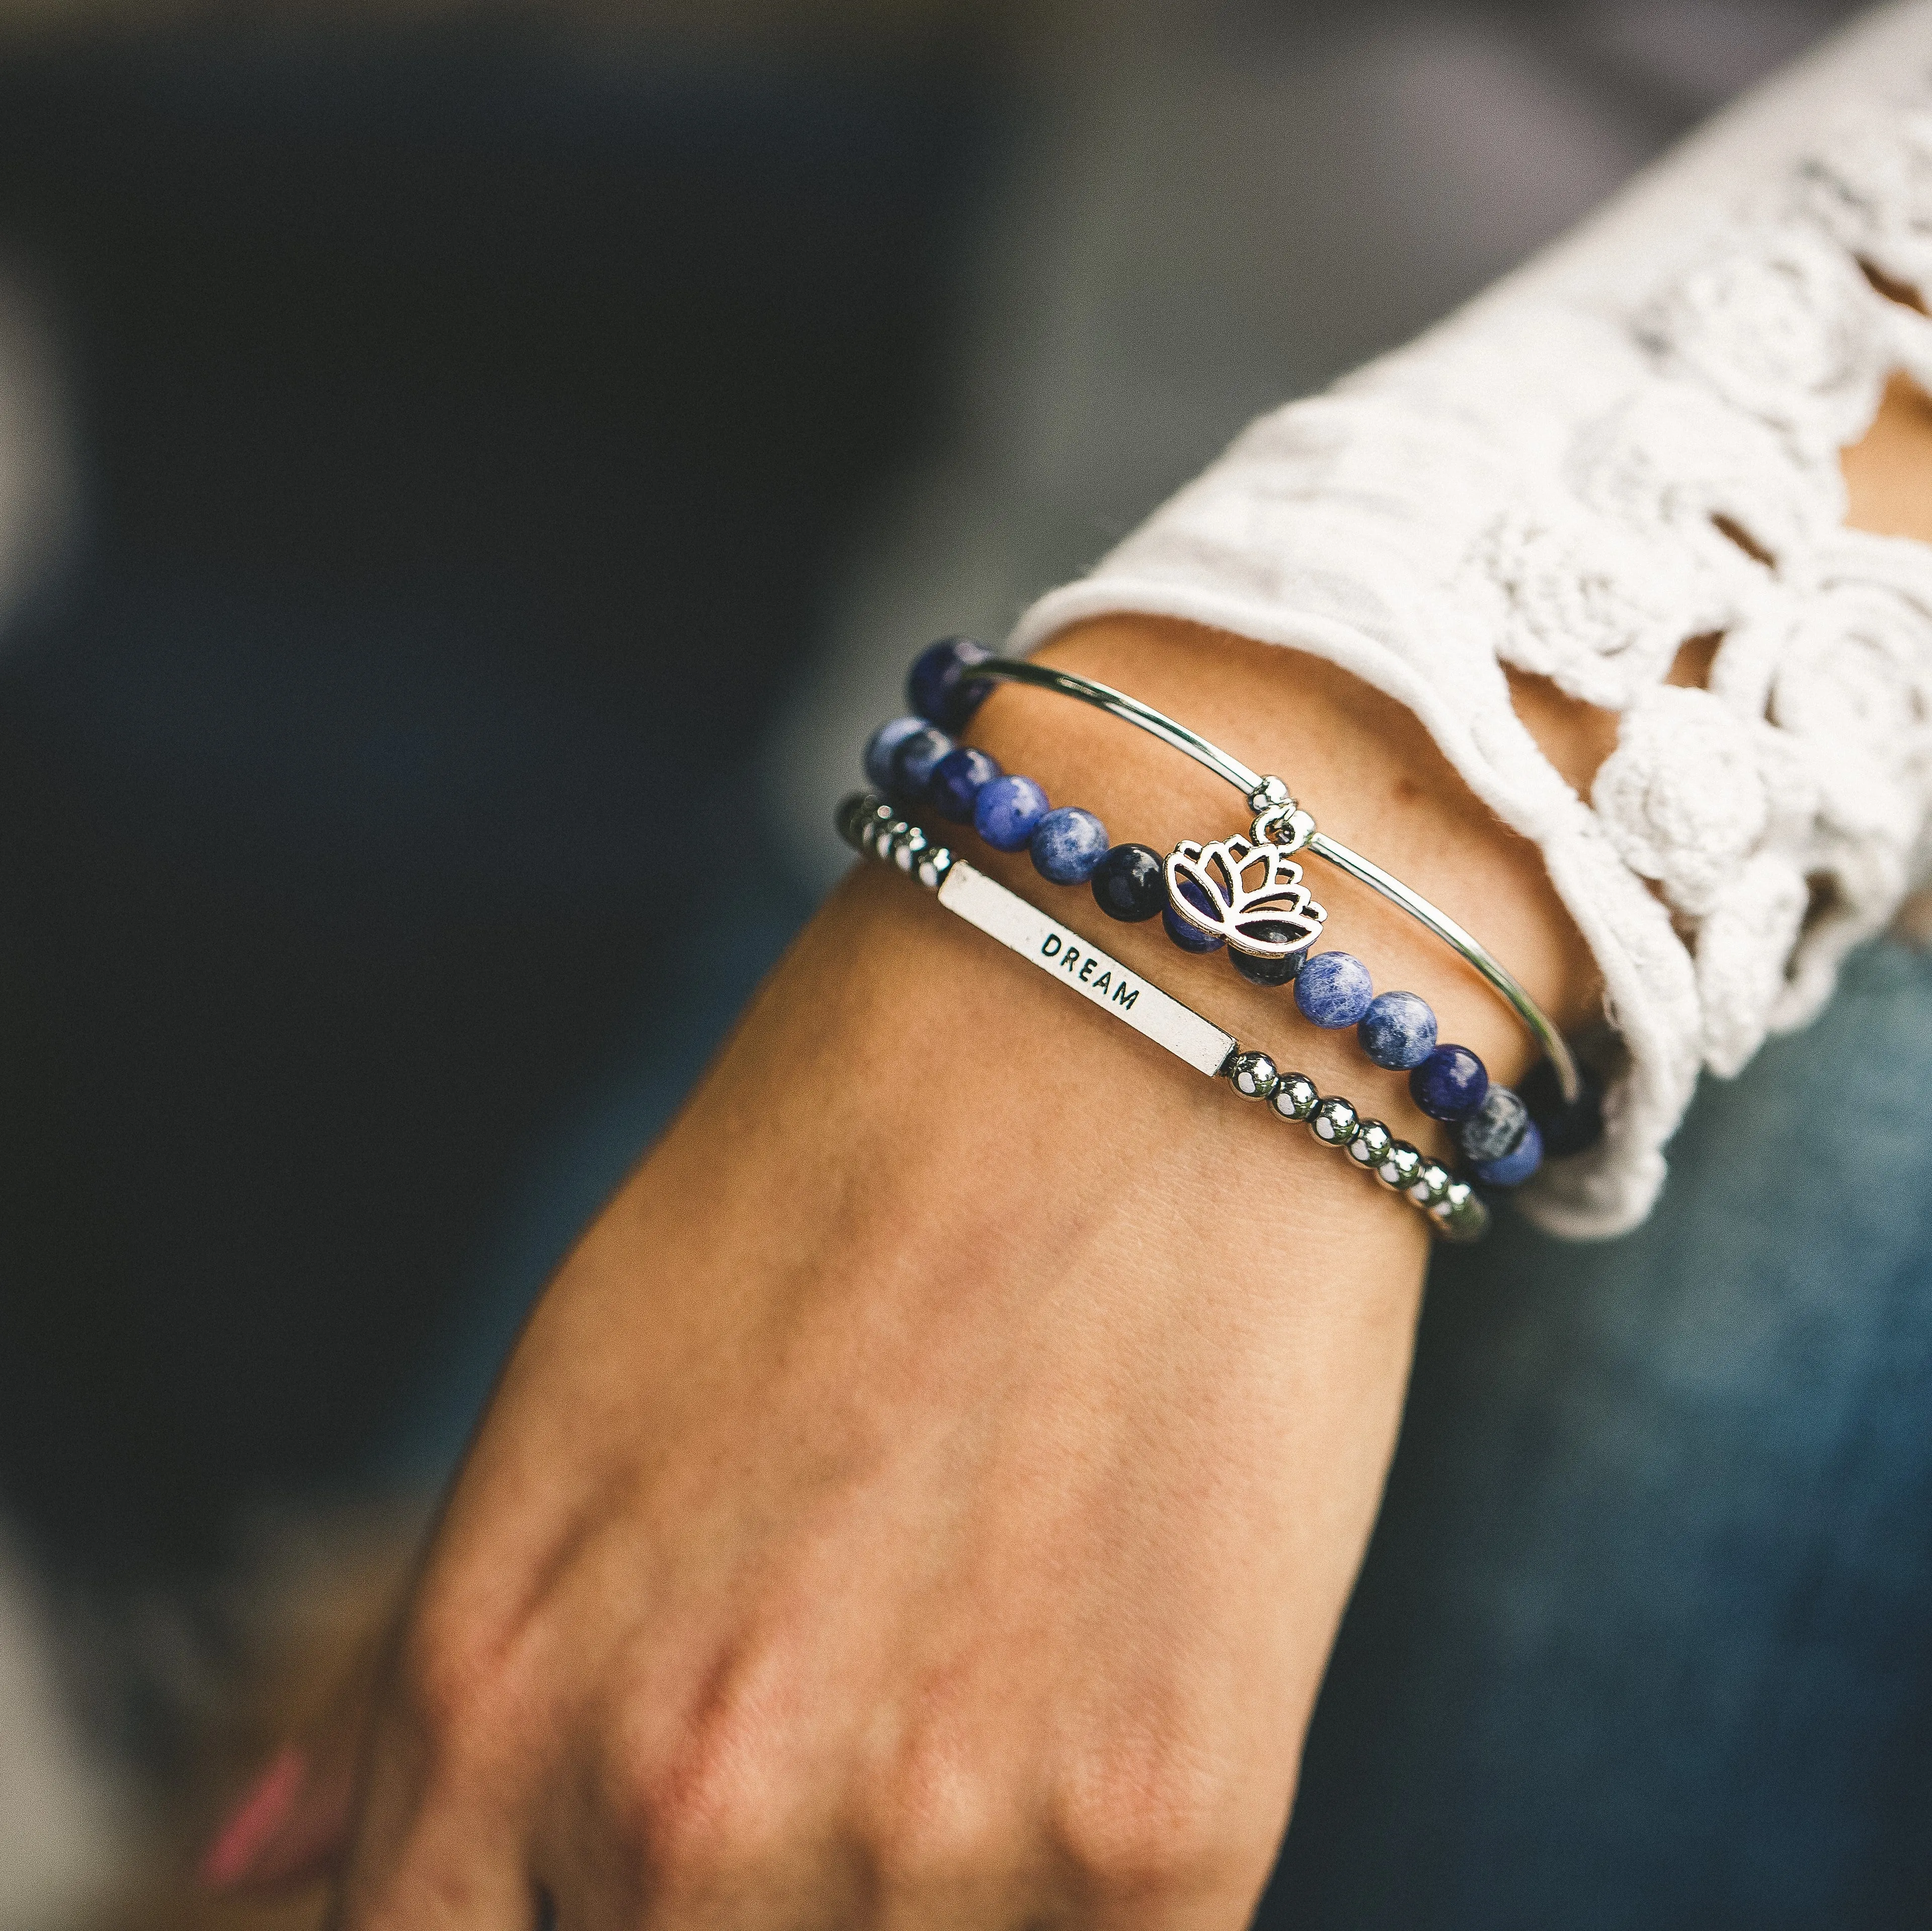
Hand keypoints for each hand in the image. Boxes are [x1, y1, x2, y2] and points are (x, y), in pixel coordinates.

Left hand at [203, 621, 1593, 1926]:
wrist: (1122, 1026)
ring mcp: (930, 1850)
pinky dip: (1071, 1866)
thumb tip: (253, 1866)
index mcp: (498, 1703)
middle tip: (856, 1666)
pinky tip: (1095, 1678)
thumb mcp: (565, 1397)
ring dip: (927, 1878)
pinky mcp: (1164, 1839)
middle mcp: (684, 1816)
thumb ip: (421, 1675)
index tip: (633, 1845)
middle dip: (752, 1871)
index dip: (549, 1915)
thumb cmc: (835, 1176)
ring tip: (988, 1651)